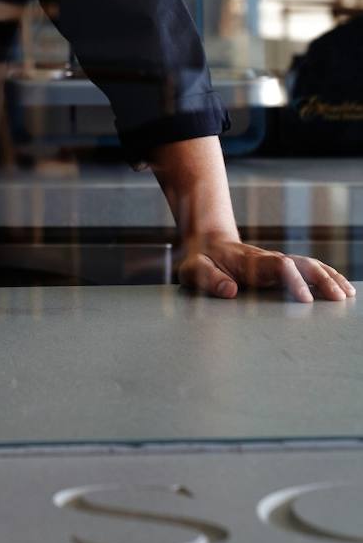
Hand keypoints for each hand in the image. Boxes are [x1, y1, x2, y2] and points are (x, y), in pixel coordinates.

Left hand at [178, 238, 355, 303]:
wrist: (207, 243)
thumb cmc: (201, 260)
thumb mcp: (195, 269)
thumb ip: (209, 278)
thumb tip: (230, 291)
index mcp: (250, 262)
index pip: (278, 266)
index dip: (293, 280)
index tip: (305, 300)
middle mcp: (269, 259)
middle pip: (301, 264)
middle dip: (321, 280)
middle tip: (338, 299)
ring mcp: (278, 261)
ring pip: (309, 265)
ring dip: (329, 278)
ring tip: (347, 295)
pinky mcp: (283, 267)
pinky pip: (310, 268)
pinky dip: (327, 275)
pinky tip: (343, 288)